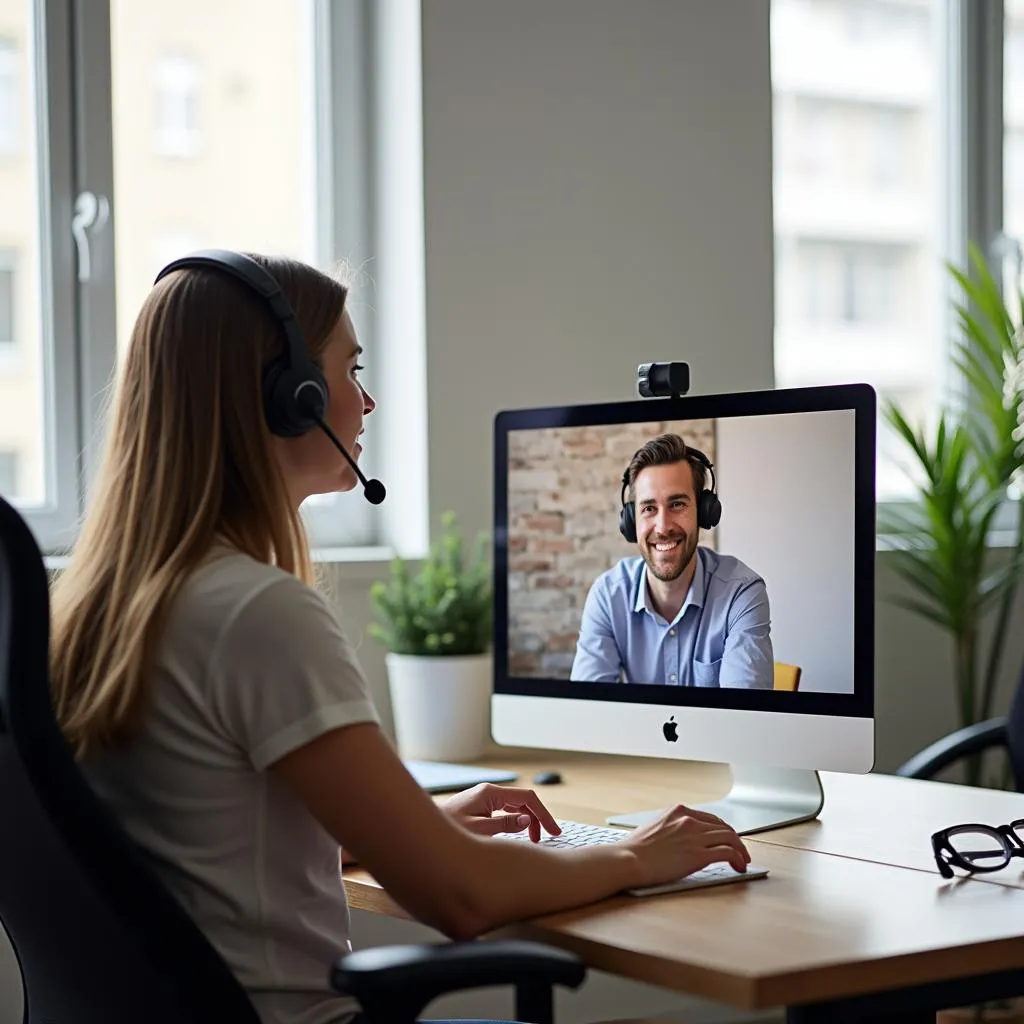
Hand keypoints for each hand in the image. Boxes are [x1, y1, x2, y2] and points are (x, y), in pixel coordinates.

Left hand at [443, 783, 561, 842]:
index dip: (543, 814)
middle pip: (523, 801)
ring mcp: (485, 799)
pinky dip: (516, 821)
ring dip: (527, 821)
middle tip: (545, 839)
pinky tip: (519, 834)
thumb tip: (526, 820)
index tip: (554, 831)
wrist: (423, 830)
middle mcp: (489, 792)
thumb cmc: (447, 830)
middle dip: (537, 818)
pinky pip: (506, 811)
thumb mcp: (478, 831)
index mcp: (491, 793)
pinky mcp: (481, 806)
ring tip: (533, 840)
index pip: (527, 799)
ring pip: (515, 806)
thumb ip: (504, 825)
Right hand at [620, 804, 750, 885]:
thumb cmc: (635, 849)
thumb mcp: (654, 827)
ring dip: (740, 850)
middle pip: (723, 826)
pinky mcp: (699, 855)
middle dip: (735, 839)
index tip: (726, 839)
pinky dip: (738, 859)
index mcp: (678, 811)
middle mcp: (689, 820)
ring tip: (743, 861)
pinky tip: (739, 867)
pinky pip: (728, 853)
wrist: (629, 859)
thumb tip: (680, 839)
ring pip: (730, 837)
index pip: (709, 818)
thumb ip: (671, 828)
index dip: (721, 830)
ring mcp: (695, 836)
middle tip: (740, 851)